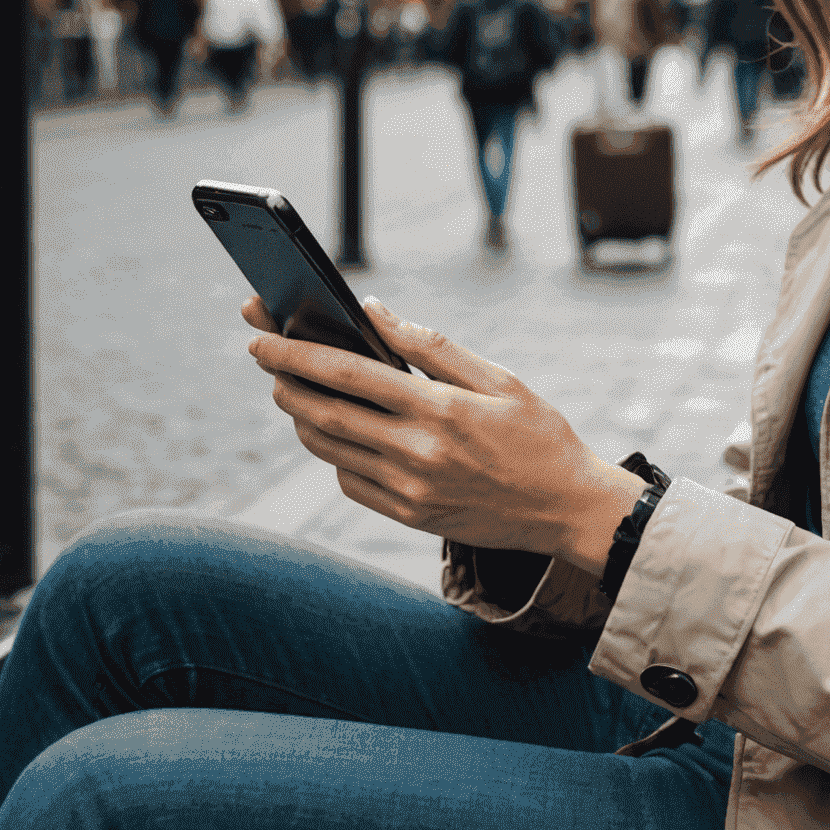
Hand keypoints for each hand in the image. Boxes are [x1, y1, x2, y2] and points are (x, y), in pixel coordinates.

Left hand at [241, 296, 645, 574]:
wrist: (567, 508)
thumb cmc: (539, 434)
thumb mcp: (500, 378)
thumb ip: (433, 346)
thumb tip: (375, 313)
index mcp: (439, 410)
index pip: (348, 374)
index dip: (297, 353)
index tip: (262, 336)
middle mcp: (416, 453)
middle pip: (325, 413)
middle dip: (284, 381)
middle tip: (264, 355)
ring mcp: (409, 491)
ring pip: (330, 449)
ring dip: (302, 416)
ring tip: (293, 389)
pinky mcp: (408, 516)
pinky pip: (351, 482)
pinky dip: (334, 453)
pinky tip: (339, 433)